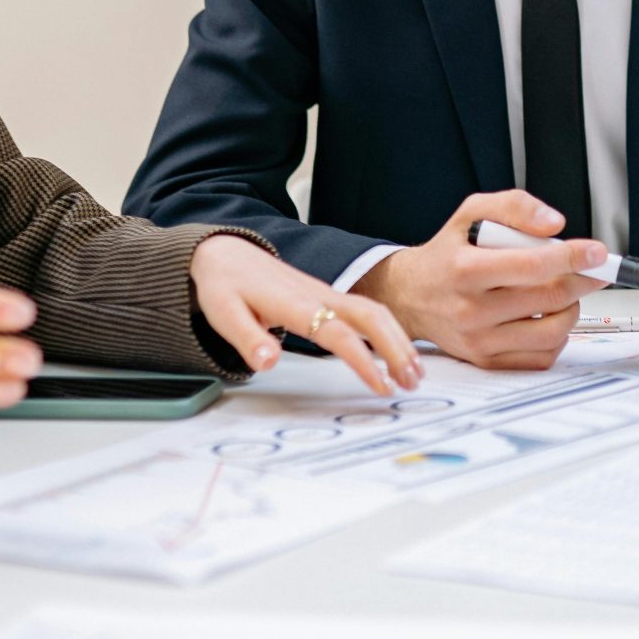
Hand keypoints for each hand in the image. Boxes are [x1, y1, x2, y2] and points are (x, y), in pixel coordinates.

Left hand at [191, 235, 420, 394]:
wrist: (226, 253)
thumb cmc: (226, 285)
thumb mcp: (223, 313)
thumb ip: (247, 339)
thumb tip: (268, 362)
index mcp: (295, 303)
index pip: (337, 334)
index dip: (363, 360)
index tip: (381, 385)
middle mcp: (319, 295)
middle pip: (371, 316)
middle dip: (397, 348)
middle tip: (413, 381)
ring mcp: (327, 294)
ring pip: (375, 312)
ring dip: (399, 340)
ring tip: (415, 373)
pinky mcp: (329, 296)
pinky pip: (369, 311)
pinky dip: (390, 331)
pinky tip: (399, 351)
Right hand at [356, 191, 609, 369]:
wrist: (410, 296)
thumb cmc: (446, 252)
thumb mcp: (472, 213)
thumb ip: (514, 207)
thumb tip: (554, 224)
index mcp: (466, 268)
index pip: (532, 265)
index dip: (573, 257)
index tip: (597, 253)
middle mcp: (471, 309)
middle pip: (549, 298)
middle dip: (582, 280)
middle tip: (591, 269)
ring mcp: (479, 339)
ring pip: (552, 332)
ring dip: (572, 309)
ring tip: (565, 292)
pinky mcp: (486, 360)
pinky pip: (541, 357)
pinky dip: (558, 336)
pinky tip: (549, 316)